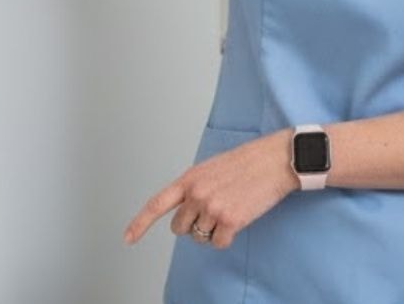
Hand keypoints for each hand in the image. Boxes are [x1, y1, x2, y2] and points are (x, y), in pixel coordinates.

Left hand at [122, 131, 297, 250]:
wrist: (275, 161)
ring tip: (231, 207)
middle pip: (180, 228)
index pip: (157, 204)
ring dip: (214, 230)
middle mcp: (196, 194)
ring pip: (201, 237)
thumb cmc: (247, 162)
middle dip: (193, 224)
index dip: (140, 224)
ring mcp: (212, 208)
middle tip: (214, 210)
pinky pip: (218, 243)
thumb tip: (185, 210)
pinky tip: (238, 218)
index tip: (128, 238)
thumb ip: (194, 187)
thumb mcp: (211, 167)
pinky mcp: (230, 221)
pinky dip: (227, 238)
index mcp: (189, 178)